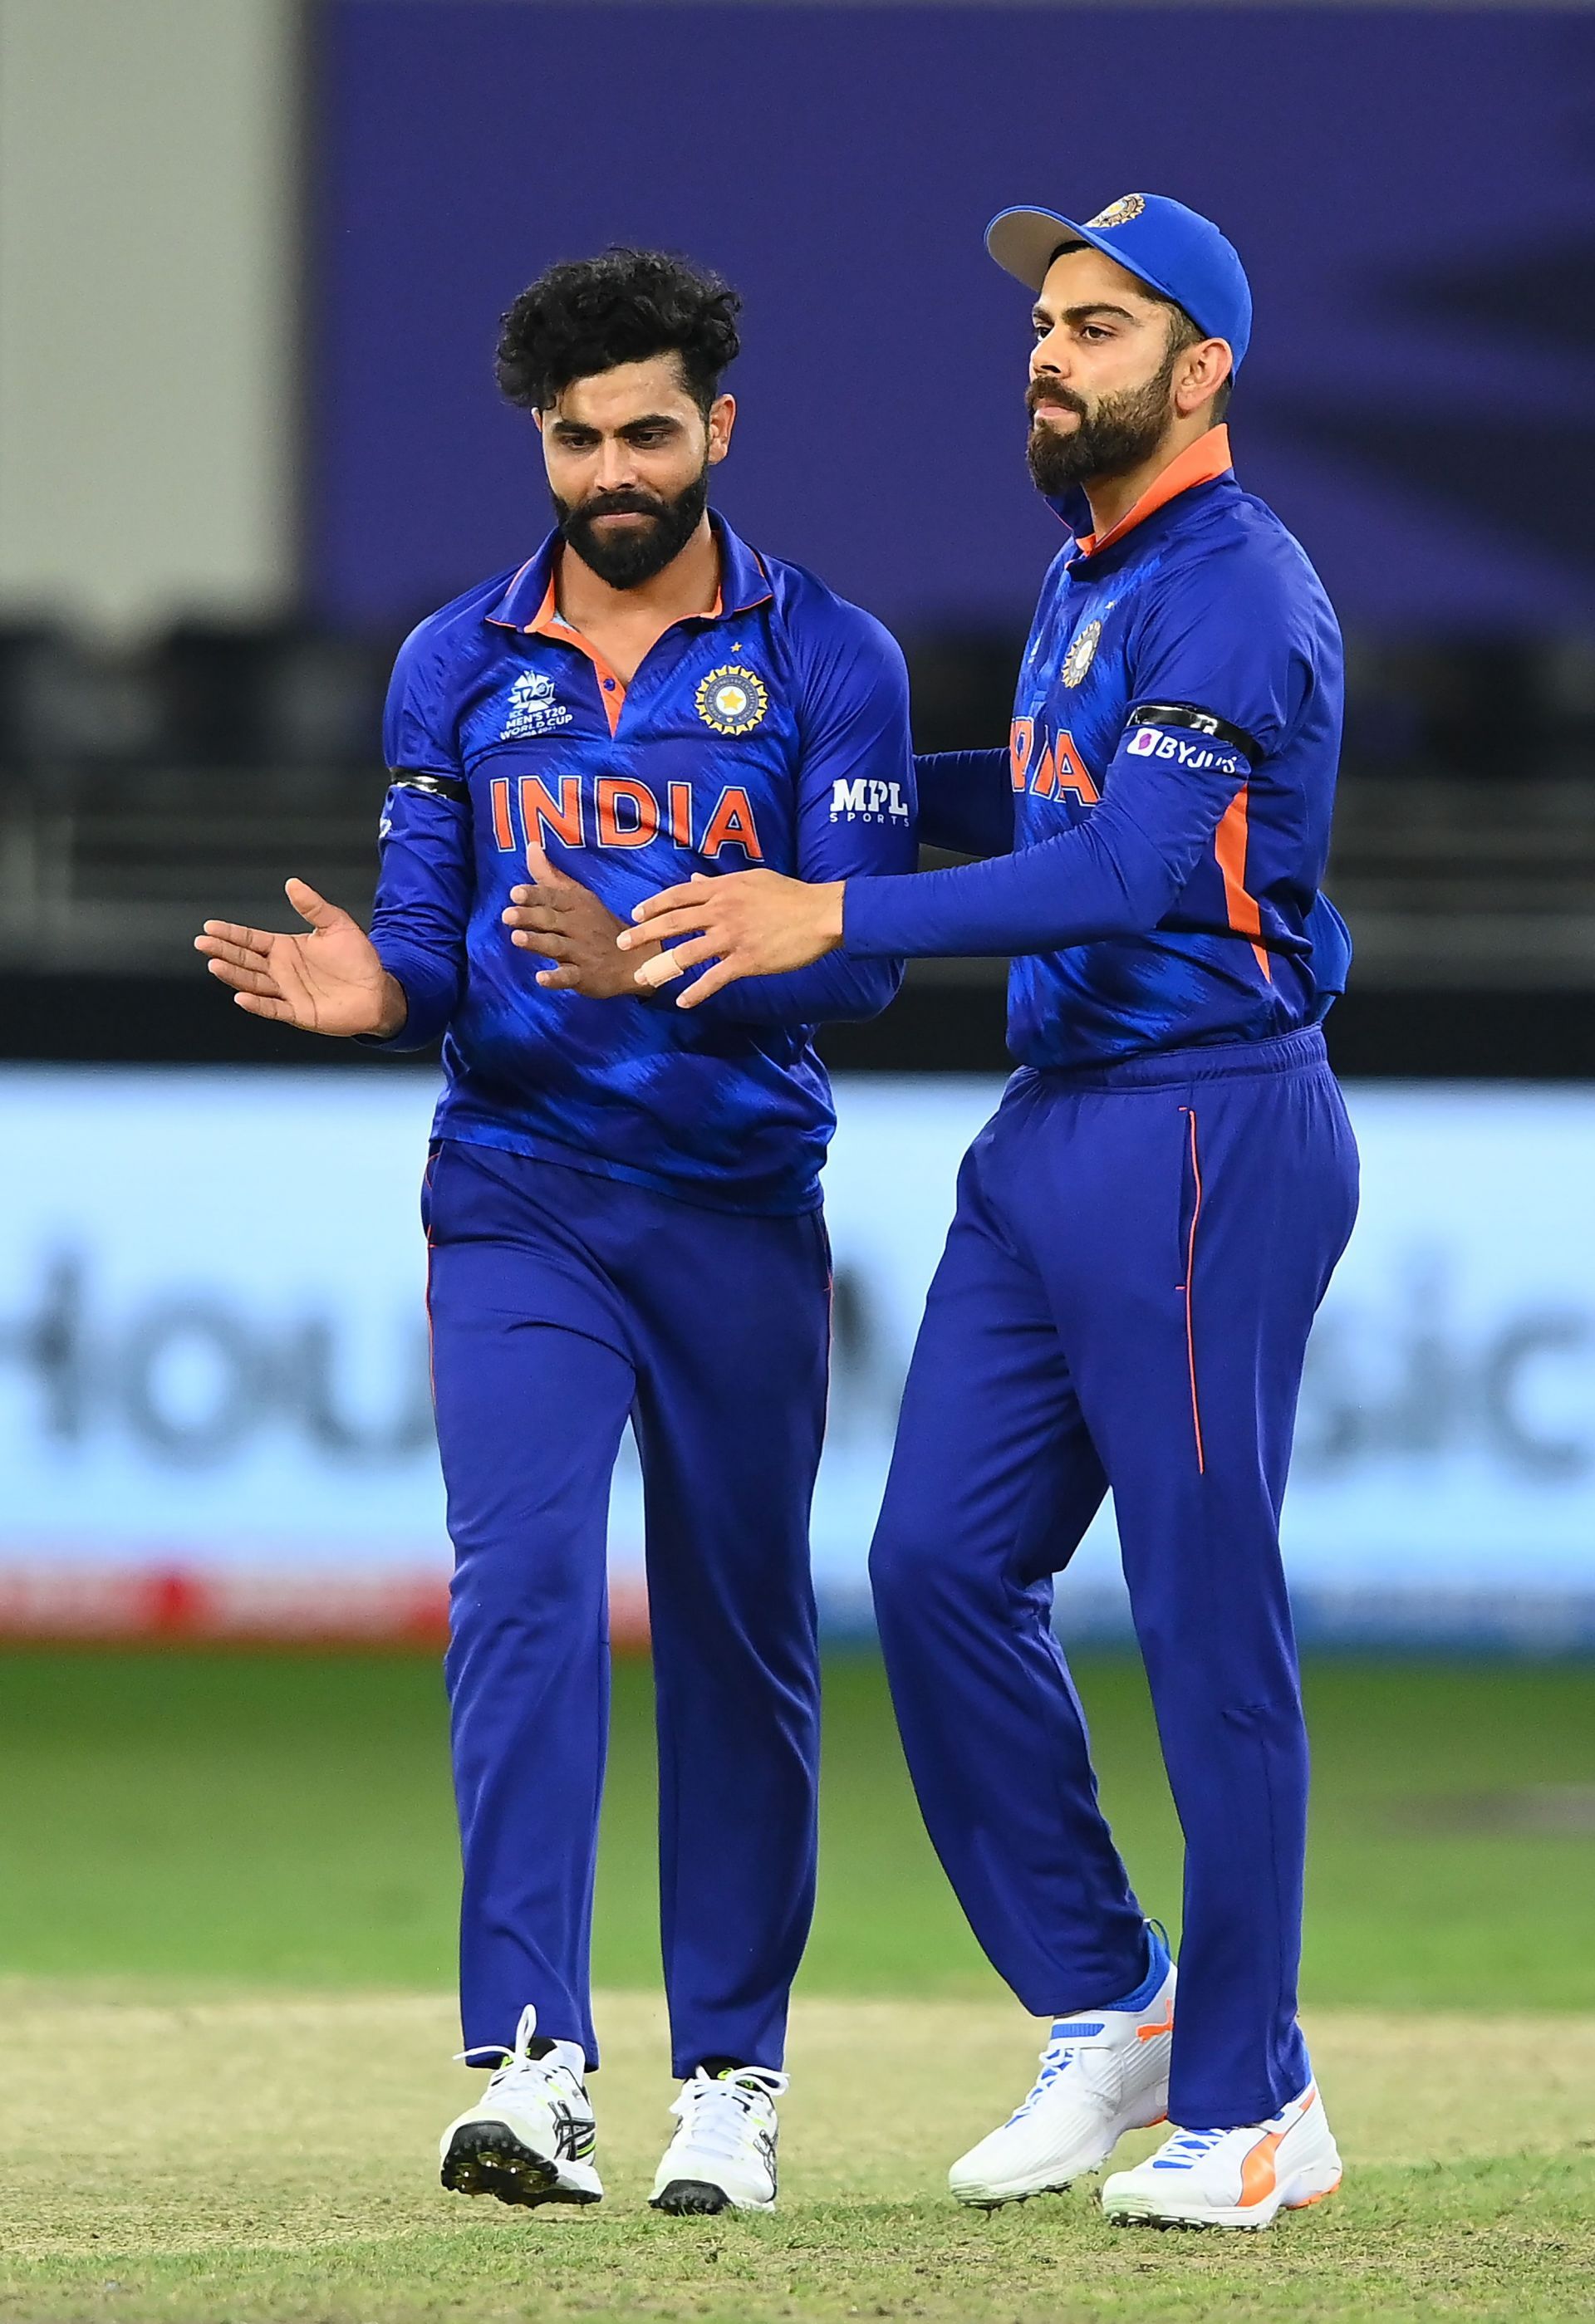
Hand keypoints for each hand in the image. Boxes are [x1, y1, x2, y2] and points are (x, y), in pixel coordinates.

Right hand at [193, 881, 406, 1037]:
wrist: (378, 990)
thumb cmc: (358, 959)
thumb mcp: (337, 925)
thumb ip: (313, 906)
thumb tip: (292, 883)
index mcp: (285, 948)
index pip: (251, 940)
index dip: (231, 934)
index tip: (210, 927)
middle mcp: (281, 970)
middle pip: (245, 959)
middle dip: (223, 951)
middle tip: (202, 943)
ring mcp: (286, 992)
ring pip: (253, 982)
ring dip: (233, 974)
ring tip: (214, 965)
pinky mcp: (297, 1012)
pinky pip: (272, 1008)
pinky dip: (256, 1004)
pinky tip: (241, 997)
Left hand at [501, 841, 660, 997]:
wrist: (635, 958)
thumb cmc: (598, 925)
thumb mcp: (579, 897)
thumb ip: (551, 876)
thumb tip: (531, 846)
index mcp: (576, 905)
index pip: (553, 897)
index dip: (534, 894)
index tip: (515, 892)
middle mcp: (578, 926)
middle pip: (550, 920)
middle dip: (530, 916)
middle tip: (507, 915)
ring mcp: (582, 952)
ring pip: (556, 946)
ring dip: (537, 942)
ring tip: (517, 938)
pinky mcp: (585, 976)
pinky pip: (569, 977)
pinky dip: (556, 979)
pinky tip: (541, 979)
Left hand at [619, 870, 845, 1006]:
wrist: (820, 914)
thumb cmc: (790, 895)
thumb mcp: (753, 879)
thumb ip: (721, 881)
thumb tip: (696, 878)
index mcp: (723, 889)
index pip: (679, 894)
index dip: (654, 904)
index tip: (636, 913)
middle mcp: (721, 911)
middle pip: (673, 922)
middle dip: (644, 933)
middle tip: (623, 943)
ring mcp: (732, 937)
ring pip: (687, 952)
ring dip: (661, 965)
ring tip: (643, 976)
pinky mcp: (746, 960)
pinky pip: (714, 978)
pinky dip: (697, 991)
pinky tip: (683, 1001)